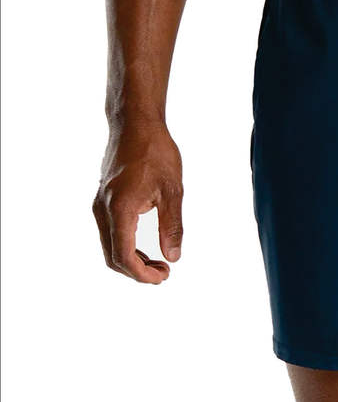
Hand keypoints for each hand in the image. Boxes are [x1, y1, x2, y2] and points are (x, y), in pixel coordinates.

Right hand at [93, 121, 182, 282]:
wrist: (135, 124)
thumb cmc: (156, 153)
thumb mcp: (173, 191)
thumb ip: (172, 226)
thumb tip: (174, 257)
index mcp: (120, 208)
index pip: (123, 255)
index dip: (142, 274)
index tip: (164, 276)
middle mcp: (103, 209)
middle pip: (112, 257)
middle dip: (137, 271)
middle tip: (165, 273)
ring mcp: (100, 205)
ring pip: (109, 247)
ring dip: (132, 261)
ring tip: (160, 264)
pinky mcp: (103, 201)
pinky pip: (110, 234)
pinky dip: (126, 247)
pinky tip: (147, 249)